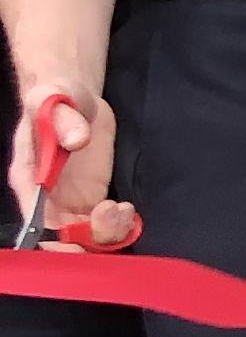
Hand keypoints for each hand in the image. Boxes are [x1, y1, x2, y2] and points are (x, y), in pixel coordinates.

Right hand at [9, 82, 114, 237]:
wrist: (78, 98)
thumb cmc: (58, 96)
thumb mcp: (56, 98)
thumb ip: (64, 119)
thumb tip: (76, 140)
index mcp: (28, 178)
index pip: (33, 218)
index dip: (51, 237)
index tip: (75, 239)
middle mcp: (46, 197)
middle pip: (59, 237)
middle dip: (83, 240)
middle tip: (109, 219)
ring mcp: (70, 200)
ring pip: (83, 236)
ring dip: (105, 233)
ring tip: (122, 209)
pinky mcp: (92, 198)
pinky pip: (102, 225)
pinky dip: (117, 227)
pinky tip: (128, 210)